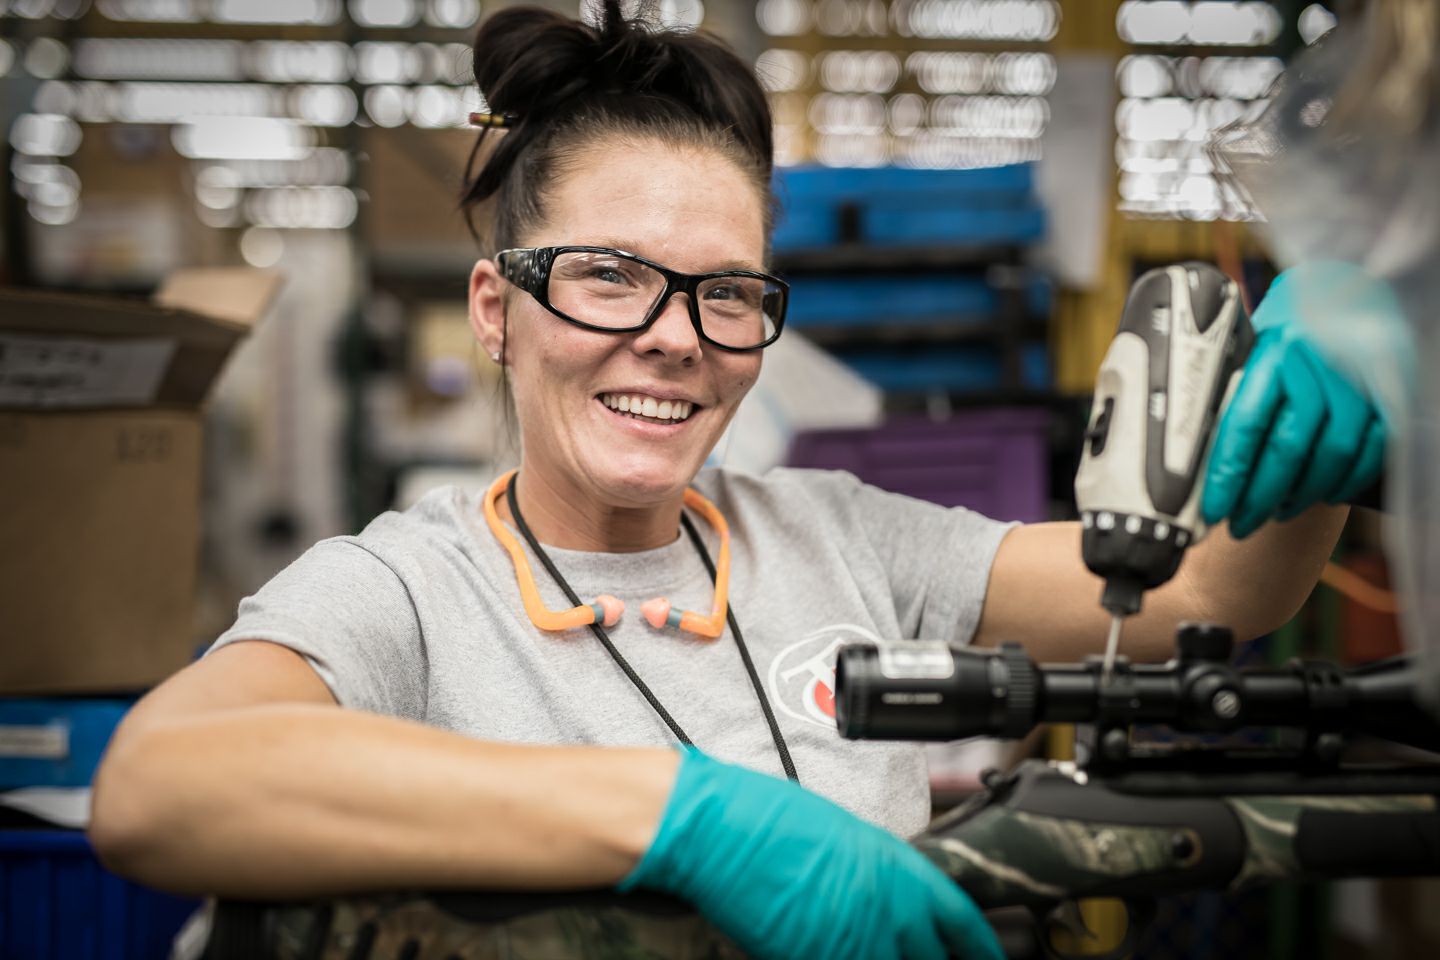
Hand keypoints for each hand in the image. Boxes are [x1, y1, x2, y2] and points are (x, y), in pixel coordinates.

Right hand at [620, 749, 1002, 959]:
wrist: (720, 830)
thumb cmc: (771, 818)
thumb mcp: (845, 836)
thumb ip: (877, 875)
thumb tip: (885, 901)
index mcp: (900, 870)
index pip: (960, 922)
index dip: (982, 948)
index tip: (991, 959)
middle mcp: (887, 912)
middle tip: (926, 958)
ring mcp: (852, 945)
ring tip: (870, 950)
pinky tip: (829, 953)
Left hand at [1202, 264, 1389, 538]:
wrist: (1347, 286)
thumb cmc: (1290, 322)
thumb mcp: (1255, 342)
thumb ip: (1235, 388)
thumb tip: (1195, 452)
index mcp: (1273, 349)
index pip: (1244, 425)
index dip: (1227, 476)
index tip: (1211, 510)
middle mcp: (1317, 361)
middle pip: (1286, 448)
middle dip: (1259, 497)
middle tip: (1239, 523)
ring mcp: (1359, 376)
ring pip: (1330, 455)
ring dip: (1301, 494)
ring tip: (1276, 512)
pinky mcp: (1391, 389)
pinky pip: (1371, 449)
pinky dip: (1346, 480)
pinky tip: (1323, 493)